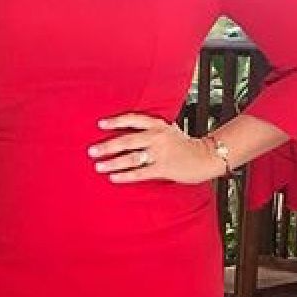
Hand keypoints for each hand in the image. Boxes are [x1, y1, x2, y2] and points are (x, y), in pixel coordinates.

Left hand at [88, 113, 221, 185]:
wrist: (205, 157)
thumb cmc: (184, 144)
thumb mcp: (168, 129)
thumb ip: (150, 129)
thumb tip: (127, 132)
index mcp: (158, 124)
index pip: (133, 119)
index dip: (116, 121)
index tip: (100, 125)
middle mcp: (157, 137)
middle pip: (127, 140)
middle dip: (107, 146)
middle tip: (92, 151)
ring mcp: (160, 153)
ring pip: (131, 158)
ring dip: (113, 163)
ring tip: (98, 166)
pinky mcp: (163, 168)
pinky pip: (140, 173)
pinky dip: (125, 176)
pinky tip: (113, 177)